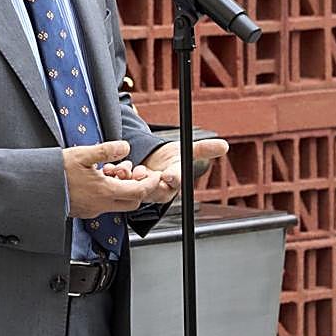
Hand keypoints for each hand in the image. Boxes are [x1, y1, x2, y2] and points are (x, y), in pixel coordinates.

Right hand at [64, 140, 163, 219]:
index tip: (152, 174)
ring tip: (112, 170)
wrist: (36, 189)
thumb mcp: (83, 154)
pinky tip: (99, 179)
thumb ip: (106, 150)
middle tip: (133, 171)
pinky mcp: (84, 211)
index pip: (138, 192)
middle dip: (137, 187)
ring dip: (121, 189)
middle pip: (132, 202)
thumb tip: (125, 147)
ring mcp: (92, 210)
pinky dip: (109, 193)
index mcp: (104, 191)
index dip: (149, 183)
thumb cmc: (56, 172)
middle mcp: (101, 205)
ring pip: (118, 203)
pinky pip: (104, 204)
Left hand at [102, 138, 229, 205]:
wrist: (151, 161)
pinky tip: (111, 166)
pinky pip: (117, 183)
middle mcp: (156, 189)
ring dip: (127, 178)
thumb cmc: (169, 160)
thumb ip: (203, 149)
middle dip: (146, 181)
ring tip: (125, 168)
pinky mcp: (125, 185)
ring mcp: (139, 188)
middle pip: (152, 190)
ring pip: (132, 188)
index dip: (172, 179)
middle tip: (142, 171)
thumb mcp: (185, 152)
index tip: (169, 174)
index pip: (175, 184)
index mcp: (172, 182)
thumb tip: (224, 145)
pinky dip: (113, 174)